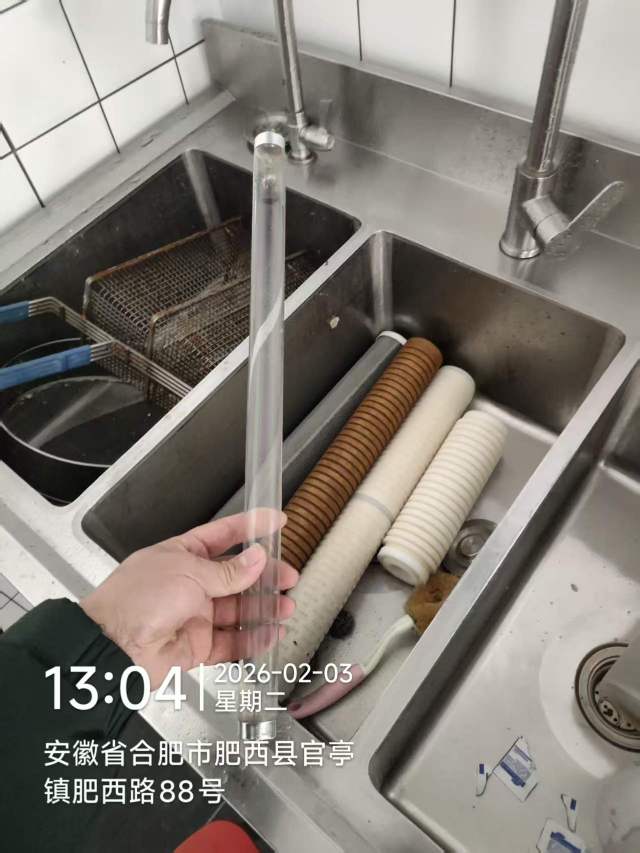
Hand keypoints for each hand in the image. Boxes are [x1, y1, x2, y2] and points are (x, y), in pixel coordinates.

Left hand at [80, 511, 297, 687]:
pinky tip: (271, 632)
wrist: (112, 648)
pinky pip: (232, 641)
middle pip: (236, 576)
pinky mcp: (198, 646)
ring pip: (238, 610)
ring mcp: (194, 615)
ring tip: (286, 606)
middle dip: (264, 575)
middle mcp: (190, 584)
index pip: (222, 535)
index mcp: (182, 555)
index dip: (250, 527)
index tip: (276, 521)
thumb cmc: (137, 600)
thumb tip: (257, 558)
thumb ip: (228, 571)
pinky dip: (253, 638)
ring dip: (263, 607)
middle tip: (288, 576)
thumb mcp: (188, 573)